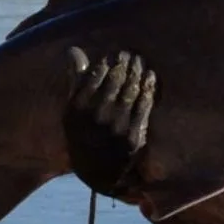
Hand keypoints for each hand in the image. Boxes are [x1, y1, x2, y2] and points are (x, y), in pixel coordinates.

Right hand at [62, 47, 155, 198]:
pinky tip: (150, 77)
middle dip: (125, 64)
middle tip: (131, 55)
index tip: (115, 54)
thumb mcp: (73, 111)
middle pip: (115, 81)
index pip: (95, 76)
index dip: (108, 62)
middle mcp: (94, 118)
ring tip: (140, 61)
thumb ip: (75, 80)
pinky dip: (148, 88)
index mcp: (76, 110)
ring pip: (130, 91)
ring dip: (137, 73)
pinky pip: (143, 105)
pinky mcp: (132, 136)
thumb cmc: (84, 134)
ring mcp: (114, 127)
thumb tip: (74, 50)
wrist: (99, 173)